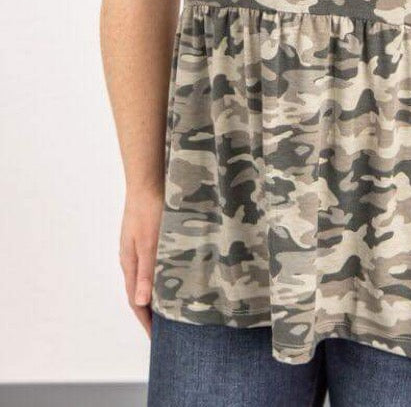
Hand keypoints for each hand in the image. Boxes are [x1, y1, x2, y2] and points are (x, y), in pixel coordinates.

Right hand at [119, 186, 163, 336]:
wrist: (148, 181)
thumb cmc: (150, 210)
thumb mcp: (150, 243)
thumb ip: (146, 271)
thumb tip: (142, 302)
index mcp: (130, 263)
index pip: (136, 301)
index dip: (146, 320)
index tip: (156, 338)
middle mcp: (131, 258)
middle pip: (139, 292)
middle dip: (150, 312)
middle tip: (166, 328)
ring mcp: (137, 247)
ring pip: (145, 278)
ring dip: (155, 294)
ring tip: (170, 307)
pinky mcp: (146, 237)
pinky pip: (151, 264)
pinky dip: (159, 276)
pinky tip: (171, 275)